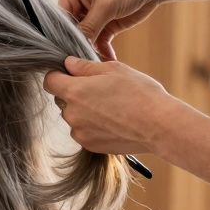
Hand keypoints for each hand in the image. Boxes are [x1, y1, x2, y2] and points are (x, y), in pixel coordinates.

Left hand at [43, 56, 174, 155]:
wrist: (160, 126)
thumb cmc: (139, 94)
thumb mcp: (113, 70)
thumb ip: (85, 66)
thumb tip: (68, 63)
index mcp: (74, 92)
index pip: (49, 81)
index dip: (59, 75)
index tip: (71, 74)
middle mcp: (71, 114)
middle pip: (62, 100)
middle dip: (75, 93)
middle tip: (101, 90)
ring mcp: (79, 132)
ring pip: (74, 116)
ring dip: (84, 111)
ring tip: (111, 107)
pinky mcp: (89, 145)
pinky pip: (84, 131)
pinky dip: (93, 126)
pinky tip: (114, 121)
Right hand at [59, 0, 167, 60]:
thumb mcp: (106, 5)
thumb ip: (89, 27)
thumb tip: (75, 45)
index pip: (60, 20)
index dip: (63, 36)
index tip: (68, 53)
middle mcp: (78, 6)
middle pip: (71, 32)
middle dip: (77, 46)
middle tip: (81, 63)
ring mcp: (92, 17)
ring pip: (86, 39)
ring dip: (91, 51)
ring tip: (95, 65)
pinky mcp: (106, 25)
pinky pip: (100, 42)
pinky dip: (103, 51)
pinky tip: (108, 61)